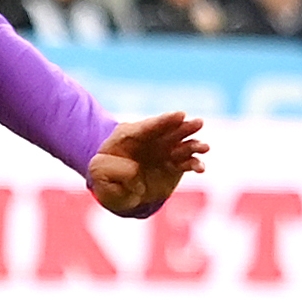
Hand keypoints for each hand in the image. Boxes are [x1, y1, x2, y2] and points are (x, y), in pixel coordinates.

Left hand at [87, 111, 207, 216]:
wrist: (118, 185)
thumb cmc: (106, 174)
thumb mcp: (98, 172)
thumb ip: (107, 170)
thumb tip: (132, 172)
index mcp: (129, 136)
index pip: (147, 127)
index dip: (164, 121)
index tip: (180, 115)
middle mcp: (151, 140)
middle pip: (170, 131)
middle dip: (184, 127)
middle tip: (198, 123)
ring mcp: (165, 152)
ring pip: (183, 145)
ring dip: (195, 145)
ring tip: (204, 147)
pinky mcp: (176, 166)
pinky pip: (188, 163)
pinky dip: (195, 164)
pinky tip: (200, 169)